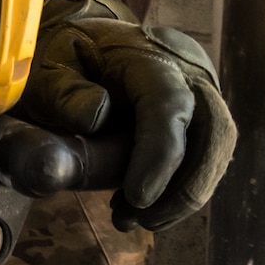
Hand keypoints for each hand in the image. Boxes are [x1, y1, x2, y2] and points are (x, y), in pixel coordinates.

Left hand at [18, 0, 236, 231]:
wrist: (92, 44)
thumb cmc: (67, 58)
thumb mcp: (49, 68)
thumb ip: (63, 91)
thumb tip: (96, 117)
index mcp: (148, 58)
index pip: (168, 105)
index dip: (159, 154)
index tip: (138, 197)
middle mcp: (187, 76)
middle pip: (214, 133)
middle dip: (184, 188)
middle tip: (140, 220)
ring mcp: (200, 98)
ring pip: (215, 152)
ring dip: (180, 196)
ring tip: (130, 218)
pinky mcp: (200, 122)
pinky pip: (204, 160)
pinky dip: (177, 191)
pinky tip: (137, 207)